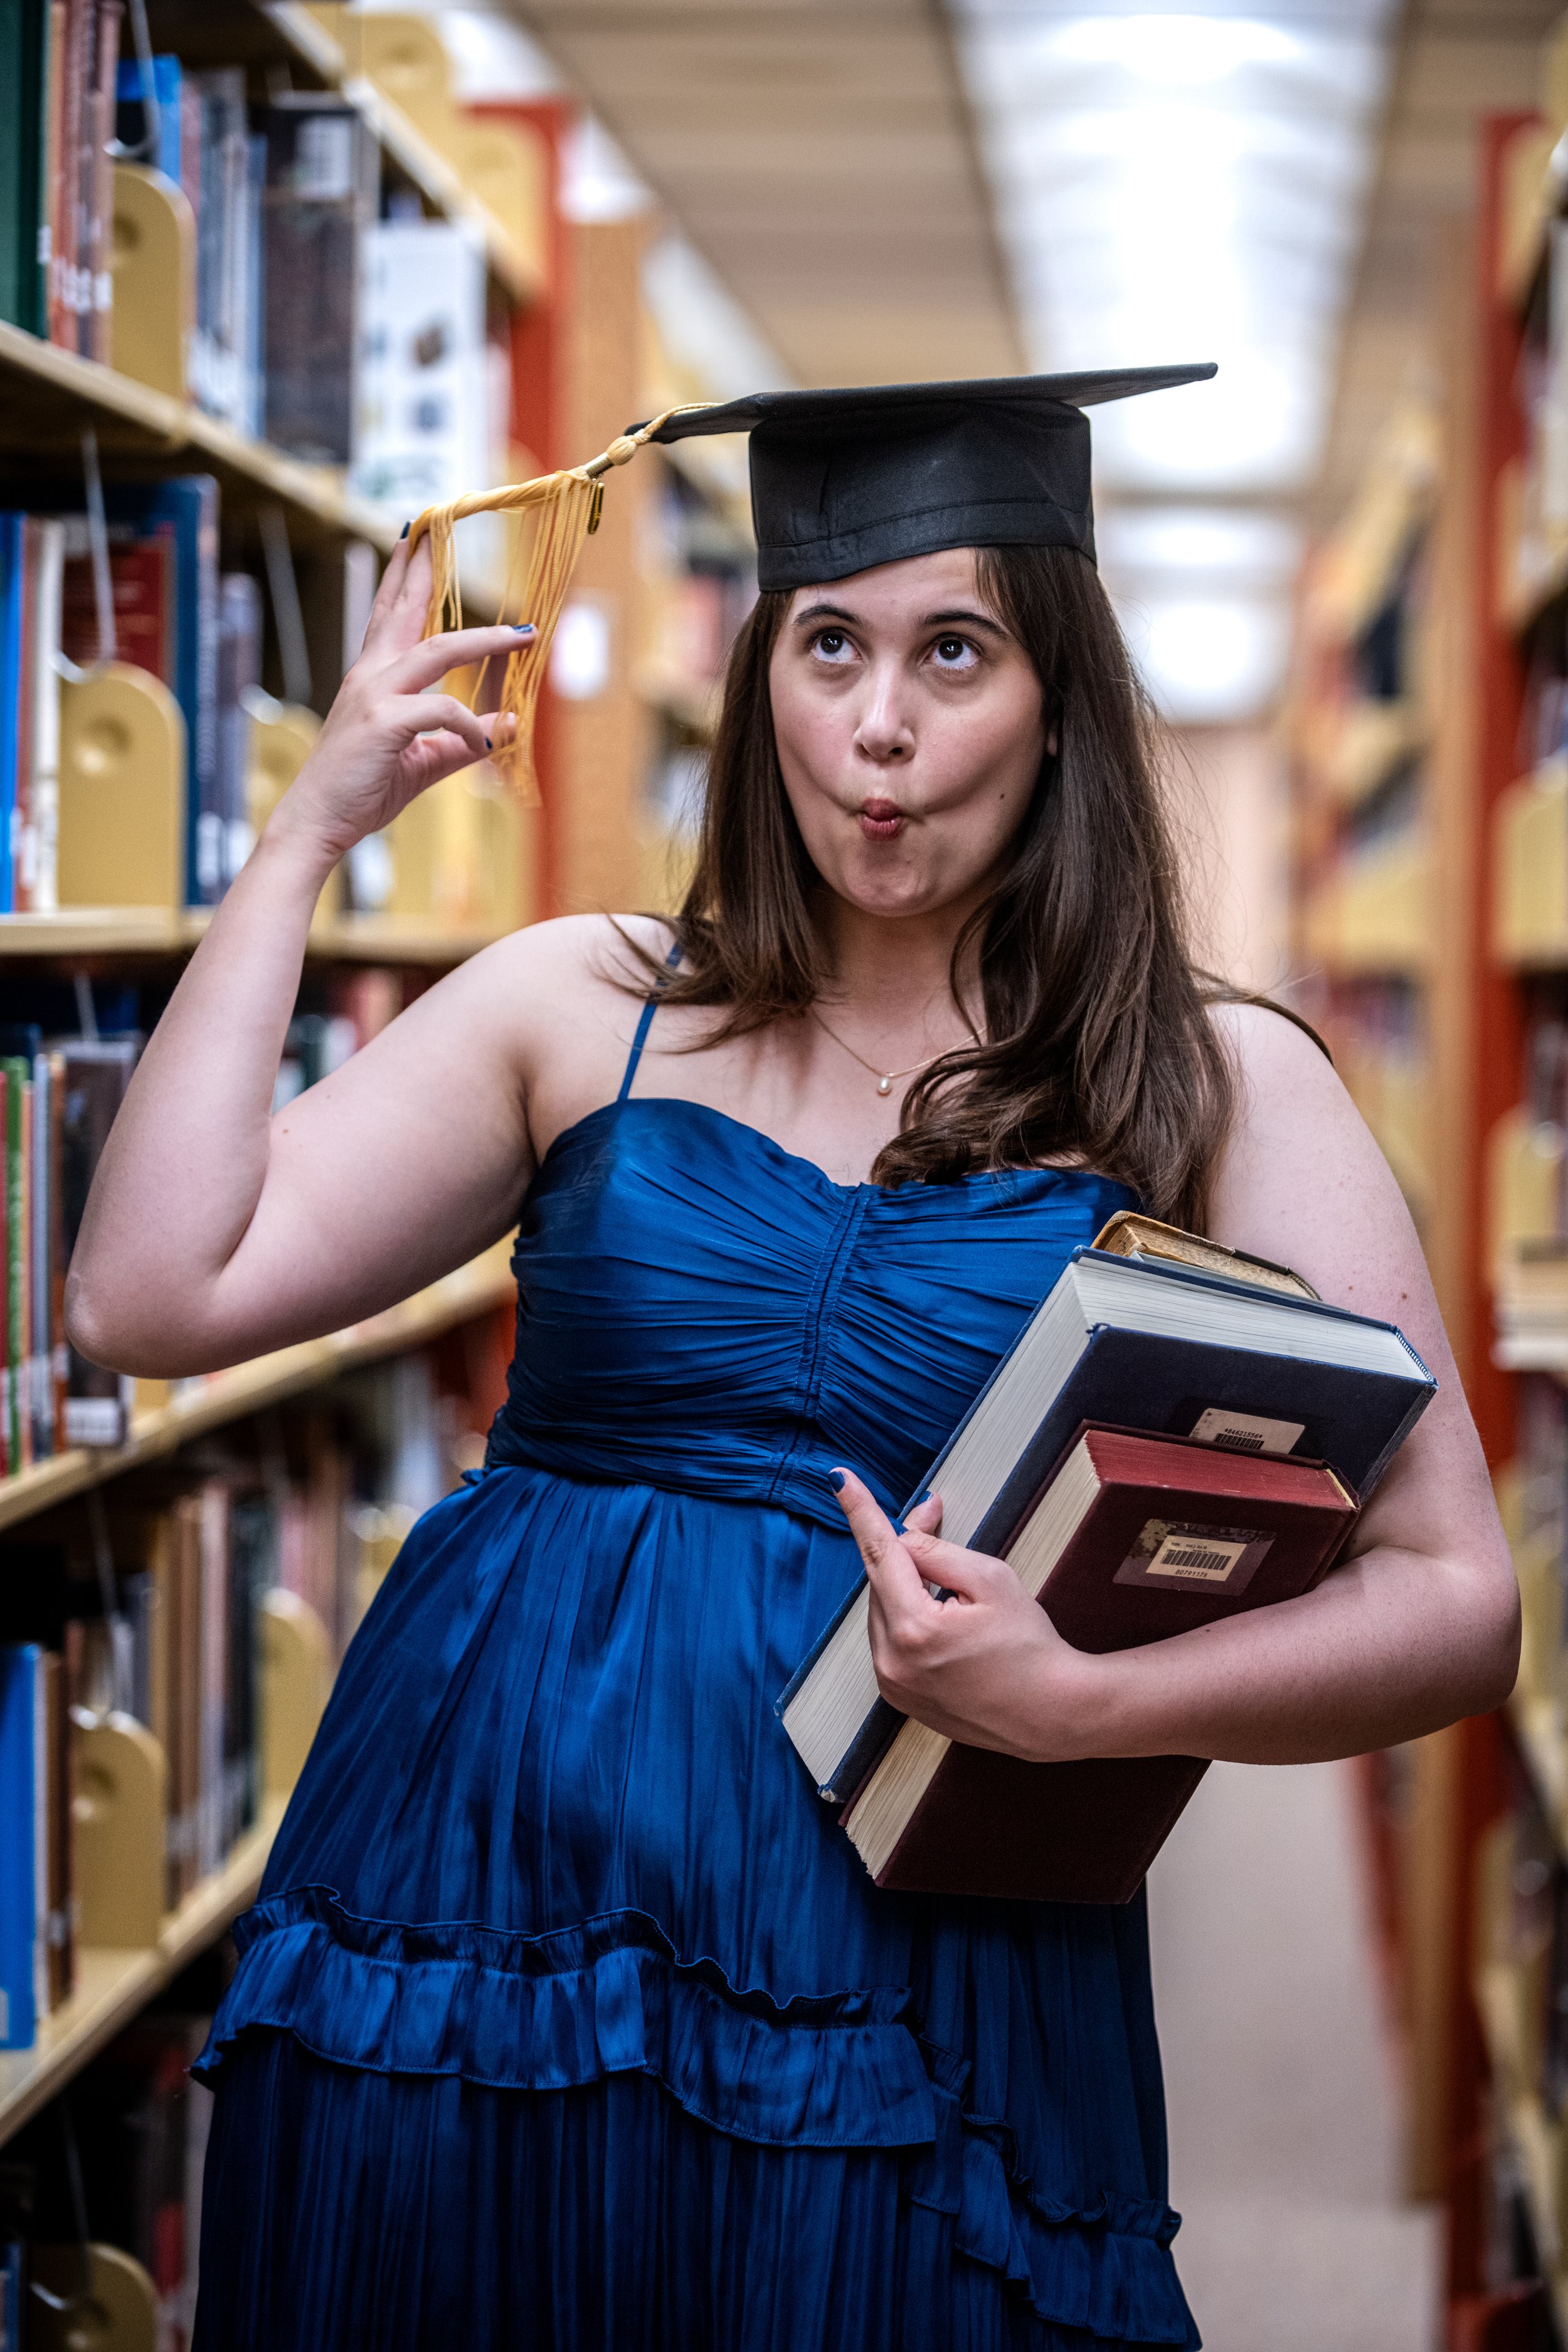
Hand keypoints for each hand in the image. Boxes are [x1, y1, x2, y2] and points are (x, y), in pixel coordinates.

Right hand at [267, 533, 535, 866]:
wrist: (319, 821)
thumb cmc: (361, 790)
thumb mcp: (421, 762)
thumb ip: (463, 741)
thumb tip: (507, 725)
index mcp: (373, 679)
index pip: (389, 615)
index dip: (403, 577)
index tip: (415, 540)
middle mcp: (371, 676)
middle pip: (404, 611)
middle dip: (425, 568)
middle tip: (438, 524)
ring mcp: (374, 695)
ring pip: (437, 651)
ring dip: (483, 640)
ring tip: (520, 635)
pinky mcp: (383, 721)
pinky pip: (441, 711)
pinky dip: (468, 725)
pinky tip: (481, 743)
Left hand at [831, 1468, 1108, 1761]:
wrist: (1052, 1712)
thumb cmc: (1030, 1646)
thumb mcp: (991, 1580)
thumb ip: (936, 1551)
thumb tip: (901, 1534)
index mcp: (915, 1629)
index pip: (879, 1552)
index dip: (860, 1510)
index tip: (840, 1479)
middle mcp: (892, 1661)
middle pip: (880, 1581)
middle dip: (903, 1549)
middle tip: (933, 1519)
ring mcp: (892, 1684)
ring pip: (882, 1610)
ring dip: (905, 1587)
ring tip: (953, 1592)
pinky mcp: (897, 1697)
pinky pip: (888, 1640)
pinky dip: (906, 1619)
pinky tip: (943, 1624)